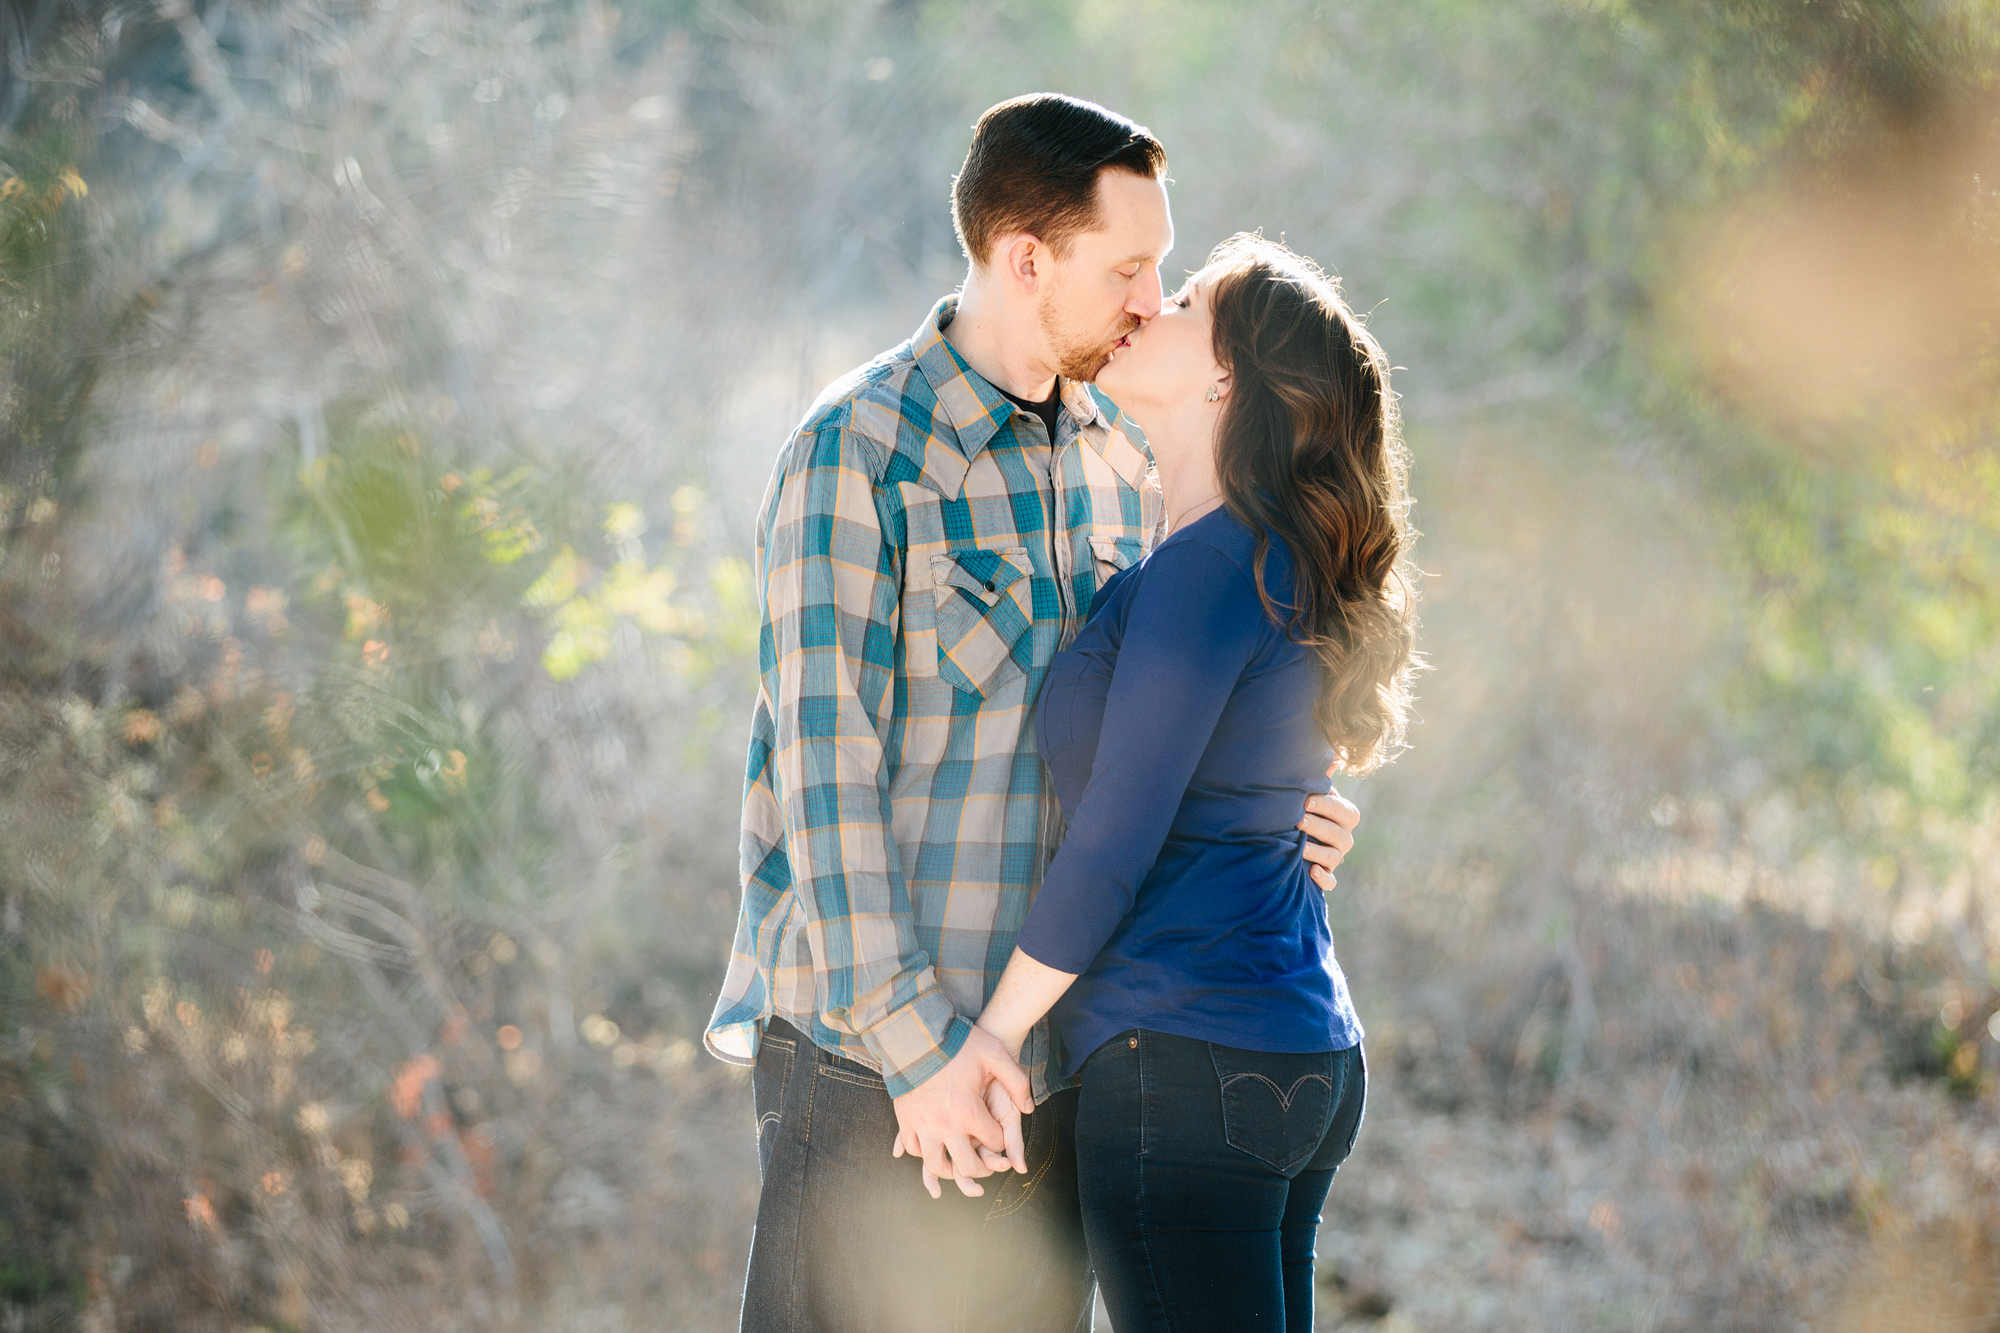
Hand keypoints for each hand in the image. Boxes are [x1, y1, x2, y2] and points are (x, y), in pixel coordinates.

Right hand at [890, 1025, 1030, 1198]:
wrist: (917, 1034)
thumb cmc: (958, 1044)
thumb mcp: (995, 1054)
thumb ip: (1017, 1081)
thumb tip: (1028, 1108)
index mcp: (969, 1111)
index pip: (993, 1143)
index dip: (999, 1140)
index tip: (997, 1133)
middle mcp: (945, 1124)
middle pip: (967, 1166)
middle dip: (981, 1169)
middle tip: (985, 1163)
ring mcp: (922, 1125)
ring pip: (936, 1165)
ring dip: (951, 1169)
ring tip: (959, 1164)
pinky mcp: (905, 1119)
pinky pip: (913, 1148)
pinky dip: (925, 1153)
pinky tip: (935, 1147)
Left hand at [1298, 777, 1358, 889]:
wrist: (1290, 833)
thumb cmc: (1304, 806)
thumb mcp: (1312, 790)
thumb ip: (1321, 776)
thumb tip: (1335, 757)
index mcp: (1344, 815)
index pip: (1343, 811)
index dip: (1326, 806)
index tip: (1305, 800)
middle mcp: (1343, 837)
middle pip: (1339, 835)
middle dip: (1318, 827)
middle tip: (1298, 820)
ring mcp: (1336, 858)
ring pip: (1334, 857)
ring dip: (1317, 852)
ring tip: (1299, 846)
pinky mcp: (1326, 876)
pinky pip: (1331, 882)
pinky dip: (1323, 879)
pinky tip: (1311, 872)